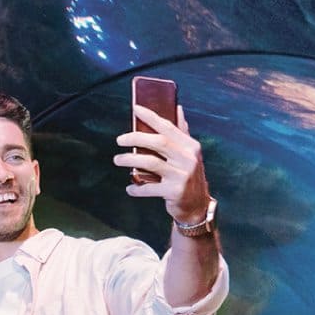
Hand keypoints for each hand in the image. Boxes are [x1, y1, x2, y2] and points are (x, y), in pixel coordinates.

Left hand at [114, 103, 211, 224]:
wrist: (197, 207)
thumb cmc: (188, 176)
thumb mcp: (190, 154)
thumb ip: (182, 132)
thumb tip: (177, 108)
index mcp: (191, 146)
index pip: (168, 127)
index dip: (151, 117)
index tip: (135, 109)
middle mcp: (189, 159)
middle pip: (158, 142)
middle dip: (136, 138)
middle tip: (119, 140)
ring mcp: (182, 176)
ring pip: (151, 163)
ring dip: (130, 160)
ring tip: (117, 160)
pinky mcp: (175, 192)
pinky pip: (150, 188)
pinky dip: (137, 188)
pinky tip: (130, 188)